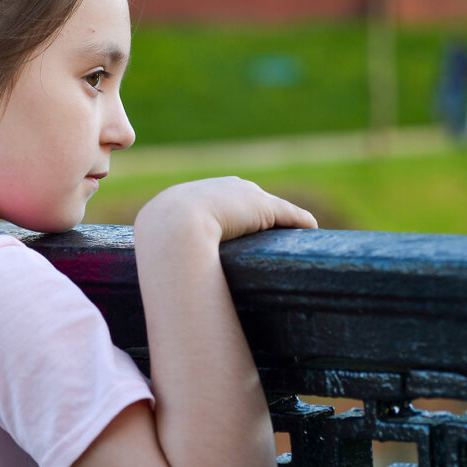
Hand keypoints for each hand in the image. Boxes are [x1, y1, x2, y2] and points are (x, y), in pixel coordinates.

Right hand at [134, 177, 316, 243]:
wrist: (173, 228)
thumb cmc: (158, 241)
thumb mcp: (155, 242)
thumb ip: (160, 253)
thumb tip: (158, 278)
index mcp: (191, 194)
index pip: (215, 201)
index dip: (225, 215)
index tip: (231, 230)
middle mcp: (221, 188)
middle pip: (246, 199)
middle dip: (255, 212)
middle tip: (262, 233)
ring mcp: (244, 196)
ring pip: (270, 206)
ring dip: (282, 219)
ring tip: (290, 234)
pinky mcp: (265, 208)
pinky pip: (288, 215)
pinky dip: (299, 223)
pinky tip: (310, 230)